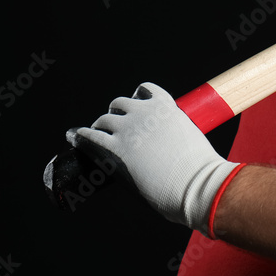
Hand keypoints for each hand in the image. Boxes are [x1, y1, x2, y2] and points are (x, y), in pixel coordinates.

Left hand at [69, 82, 240, 235]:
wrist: (197, 184)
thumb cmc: (201, 171)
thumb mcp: (191, 139)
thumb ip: (176, 135)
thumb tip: (168, 149)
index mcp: (166, 106)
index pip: (144, 91)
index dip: (136, 100)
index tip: (134, 110)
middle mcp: (145, 112)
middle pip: (120, 105)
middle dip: (116, 115)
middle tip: (115, 131)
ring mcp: (128, 130)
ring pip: (104, 120)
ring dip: (100, 127)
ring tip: (97, 137)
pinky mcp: (114, 150)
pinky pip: (88, 137)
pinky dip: (80, 136)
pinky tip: (75, 138)